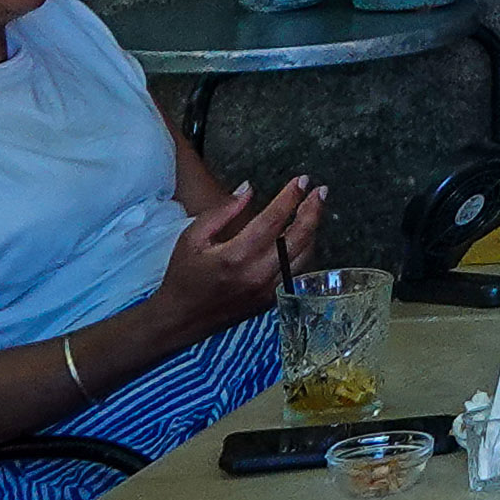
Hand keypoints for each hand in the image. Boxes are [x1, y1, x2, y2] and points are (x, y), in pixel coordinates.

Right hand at [156, 175, 319, 331]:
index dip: (290, 197)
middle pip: (297, 237)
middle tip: (320, 191)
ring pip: (303, 255)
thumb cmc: (184, 275)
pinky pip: (297, 272)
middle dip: (312, 210)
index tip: (302, 180)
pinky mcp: (270, 300)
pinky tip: (305, 236)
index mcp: (236, 255)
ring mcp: (266, 289)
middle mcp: (257, 273)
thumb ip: (222, 211)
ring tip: (314, 209)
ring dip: (312, 230)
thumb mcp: (192, 238)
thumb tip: (249, 188)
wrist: (180, 319)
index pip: (273, 219)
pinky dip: (305, 252)